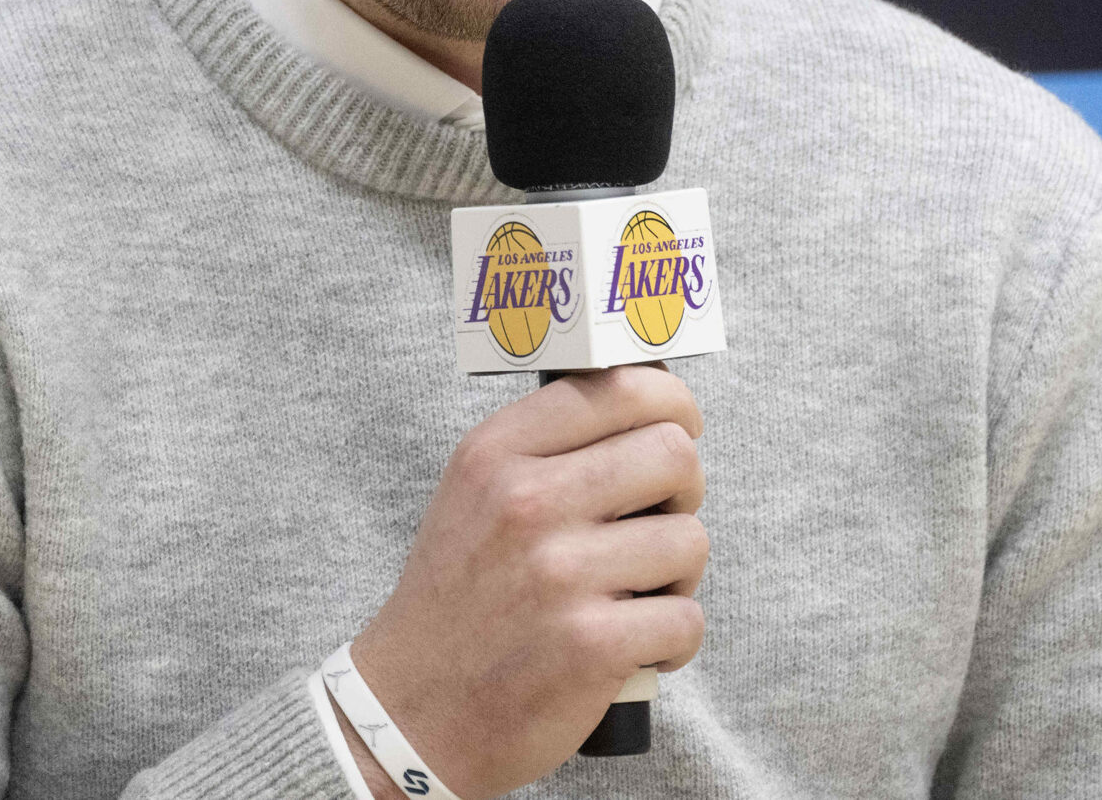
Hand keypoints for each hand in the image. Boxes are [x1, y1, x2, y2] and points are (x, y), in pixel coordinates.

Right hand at [338, 365, 707, 799]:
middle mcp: (525, 502)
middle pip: (673, 454)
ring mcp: (559, 574)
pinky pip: (686, 618)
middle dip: (685, 491)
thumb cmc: (460, 599)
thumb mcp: (474, 494)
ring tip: (638, 596)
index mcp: (496, 453)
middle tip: (660, 521)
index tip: (681, 428)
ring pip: (690, 540)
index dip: (672, 403)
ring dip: (679, 575)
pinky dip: (673, 639)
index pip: (618, 388)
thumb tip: (652, 410)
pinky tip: (637, 648)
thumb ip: (547, 446)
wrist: (411, 712)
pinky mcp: (591, 645)